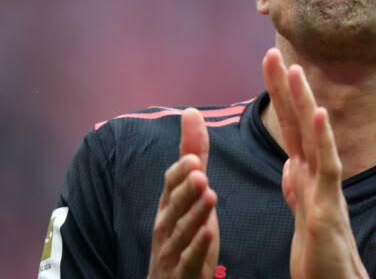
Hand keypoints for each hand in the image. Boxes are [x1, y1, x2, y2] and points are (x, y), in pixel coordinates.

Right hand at [148, 108, 219, 278]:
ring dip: (194, 214)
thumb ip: (194, 155)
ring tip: (210, 196)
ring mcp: (172, 251)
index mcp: (169, 205)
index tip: (195, 157)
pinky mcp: (184, 272)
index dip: (181, 172)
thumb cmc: (183, 233)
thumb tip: (191, 111)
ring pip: (181, 231)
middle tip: (200, 172)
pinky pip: (189, 260)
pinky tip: (208, 234)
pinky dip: (197, 248)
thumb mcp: (191, 192)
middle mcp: (166, 225)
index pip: (170, 185)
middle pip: (174, 205)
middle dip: (186, 188)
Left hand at [263, 48, 368, 278]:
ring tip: (294, 69)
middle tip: (272, 50)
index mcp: (305, 176)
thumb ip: (297, 187)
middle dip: (286, 87)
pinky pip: (329, 168)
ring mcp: (326, 189)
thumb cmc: (321, 257)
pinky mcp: (329, 208)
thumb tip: (290, 164)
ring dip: (304, 101)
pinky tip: (319, 113)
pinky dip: (324, 139)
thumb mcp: (302, 214)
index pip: (290, 127)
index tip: (270, 65)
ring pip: (315, 137)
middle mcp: (317, 176)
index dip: (280, 96)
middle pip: (299, 122)